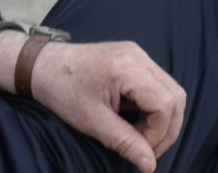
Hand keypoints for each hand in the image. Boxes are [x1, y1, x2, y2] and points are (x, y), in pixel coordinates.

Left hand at [29, 41, 186, 172]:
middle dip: (167, 129)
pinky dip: (154, 107)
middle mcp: (138, 56)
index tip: (139, 149)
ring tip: (140, 137)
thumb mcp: (92, 122)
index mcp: (127, 68)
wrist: (42, 65)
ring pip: (172, 90)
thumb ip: (125, 143)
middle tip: (146, 149)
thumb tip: (150, 165)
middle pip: (176, 96)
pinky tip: (136, 121)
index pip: (165, 103)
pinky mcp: (134, 59)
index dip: (158, 133)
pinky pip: (158, 85)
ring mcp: (138, 55)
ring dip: (163, 119)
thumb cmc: (61, 90)